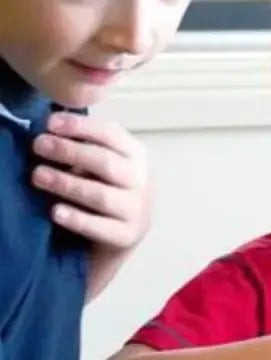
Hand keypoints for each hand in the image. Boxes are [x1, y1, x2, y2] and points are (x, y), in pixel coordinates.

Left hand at [31, 112, 150, 249]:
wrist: (123, 235)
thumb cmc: (107, 192)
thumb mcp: (104, 164)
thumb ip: (87, 147)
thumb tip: (52, 131)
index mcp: (137, 157)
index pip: (111, 135)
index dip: (80, 127)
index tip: (50, 123)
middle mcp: (142, 182)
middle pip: (106, 162)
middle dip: (69, 151)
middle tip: (39, 146)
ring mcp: (137, 211)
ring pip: (101, 194)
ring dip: (67, 183)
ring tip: (39, 176)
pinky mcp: (127, 236)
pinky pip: (99, 227)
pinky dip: (77, 219)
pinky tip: (56, 212)